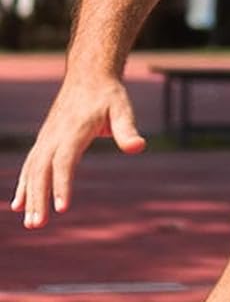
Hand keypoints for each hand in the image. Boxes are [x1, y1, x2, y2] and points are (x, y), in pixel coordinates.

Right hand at [11, 76, 145, 228]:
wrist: (88, 76)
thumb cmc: (108, 95)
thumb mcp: (123, 109)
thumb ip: (127, 129)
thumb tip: (137, 147)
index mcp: (72, 131)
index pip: (64, 162)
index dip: (61, 185)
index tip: (61, 208)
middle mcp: (53, 136)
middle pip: (41, 171)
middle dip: (38, 198)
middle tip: (37, 225)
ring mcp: (46, 138)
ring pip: (32, 170)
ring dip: (29, 196)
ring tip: (30, 222)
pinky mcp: (44, 141)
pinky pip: (31, 165)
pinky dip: (24, 185)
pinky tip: (19, 204)